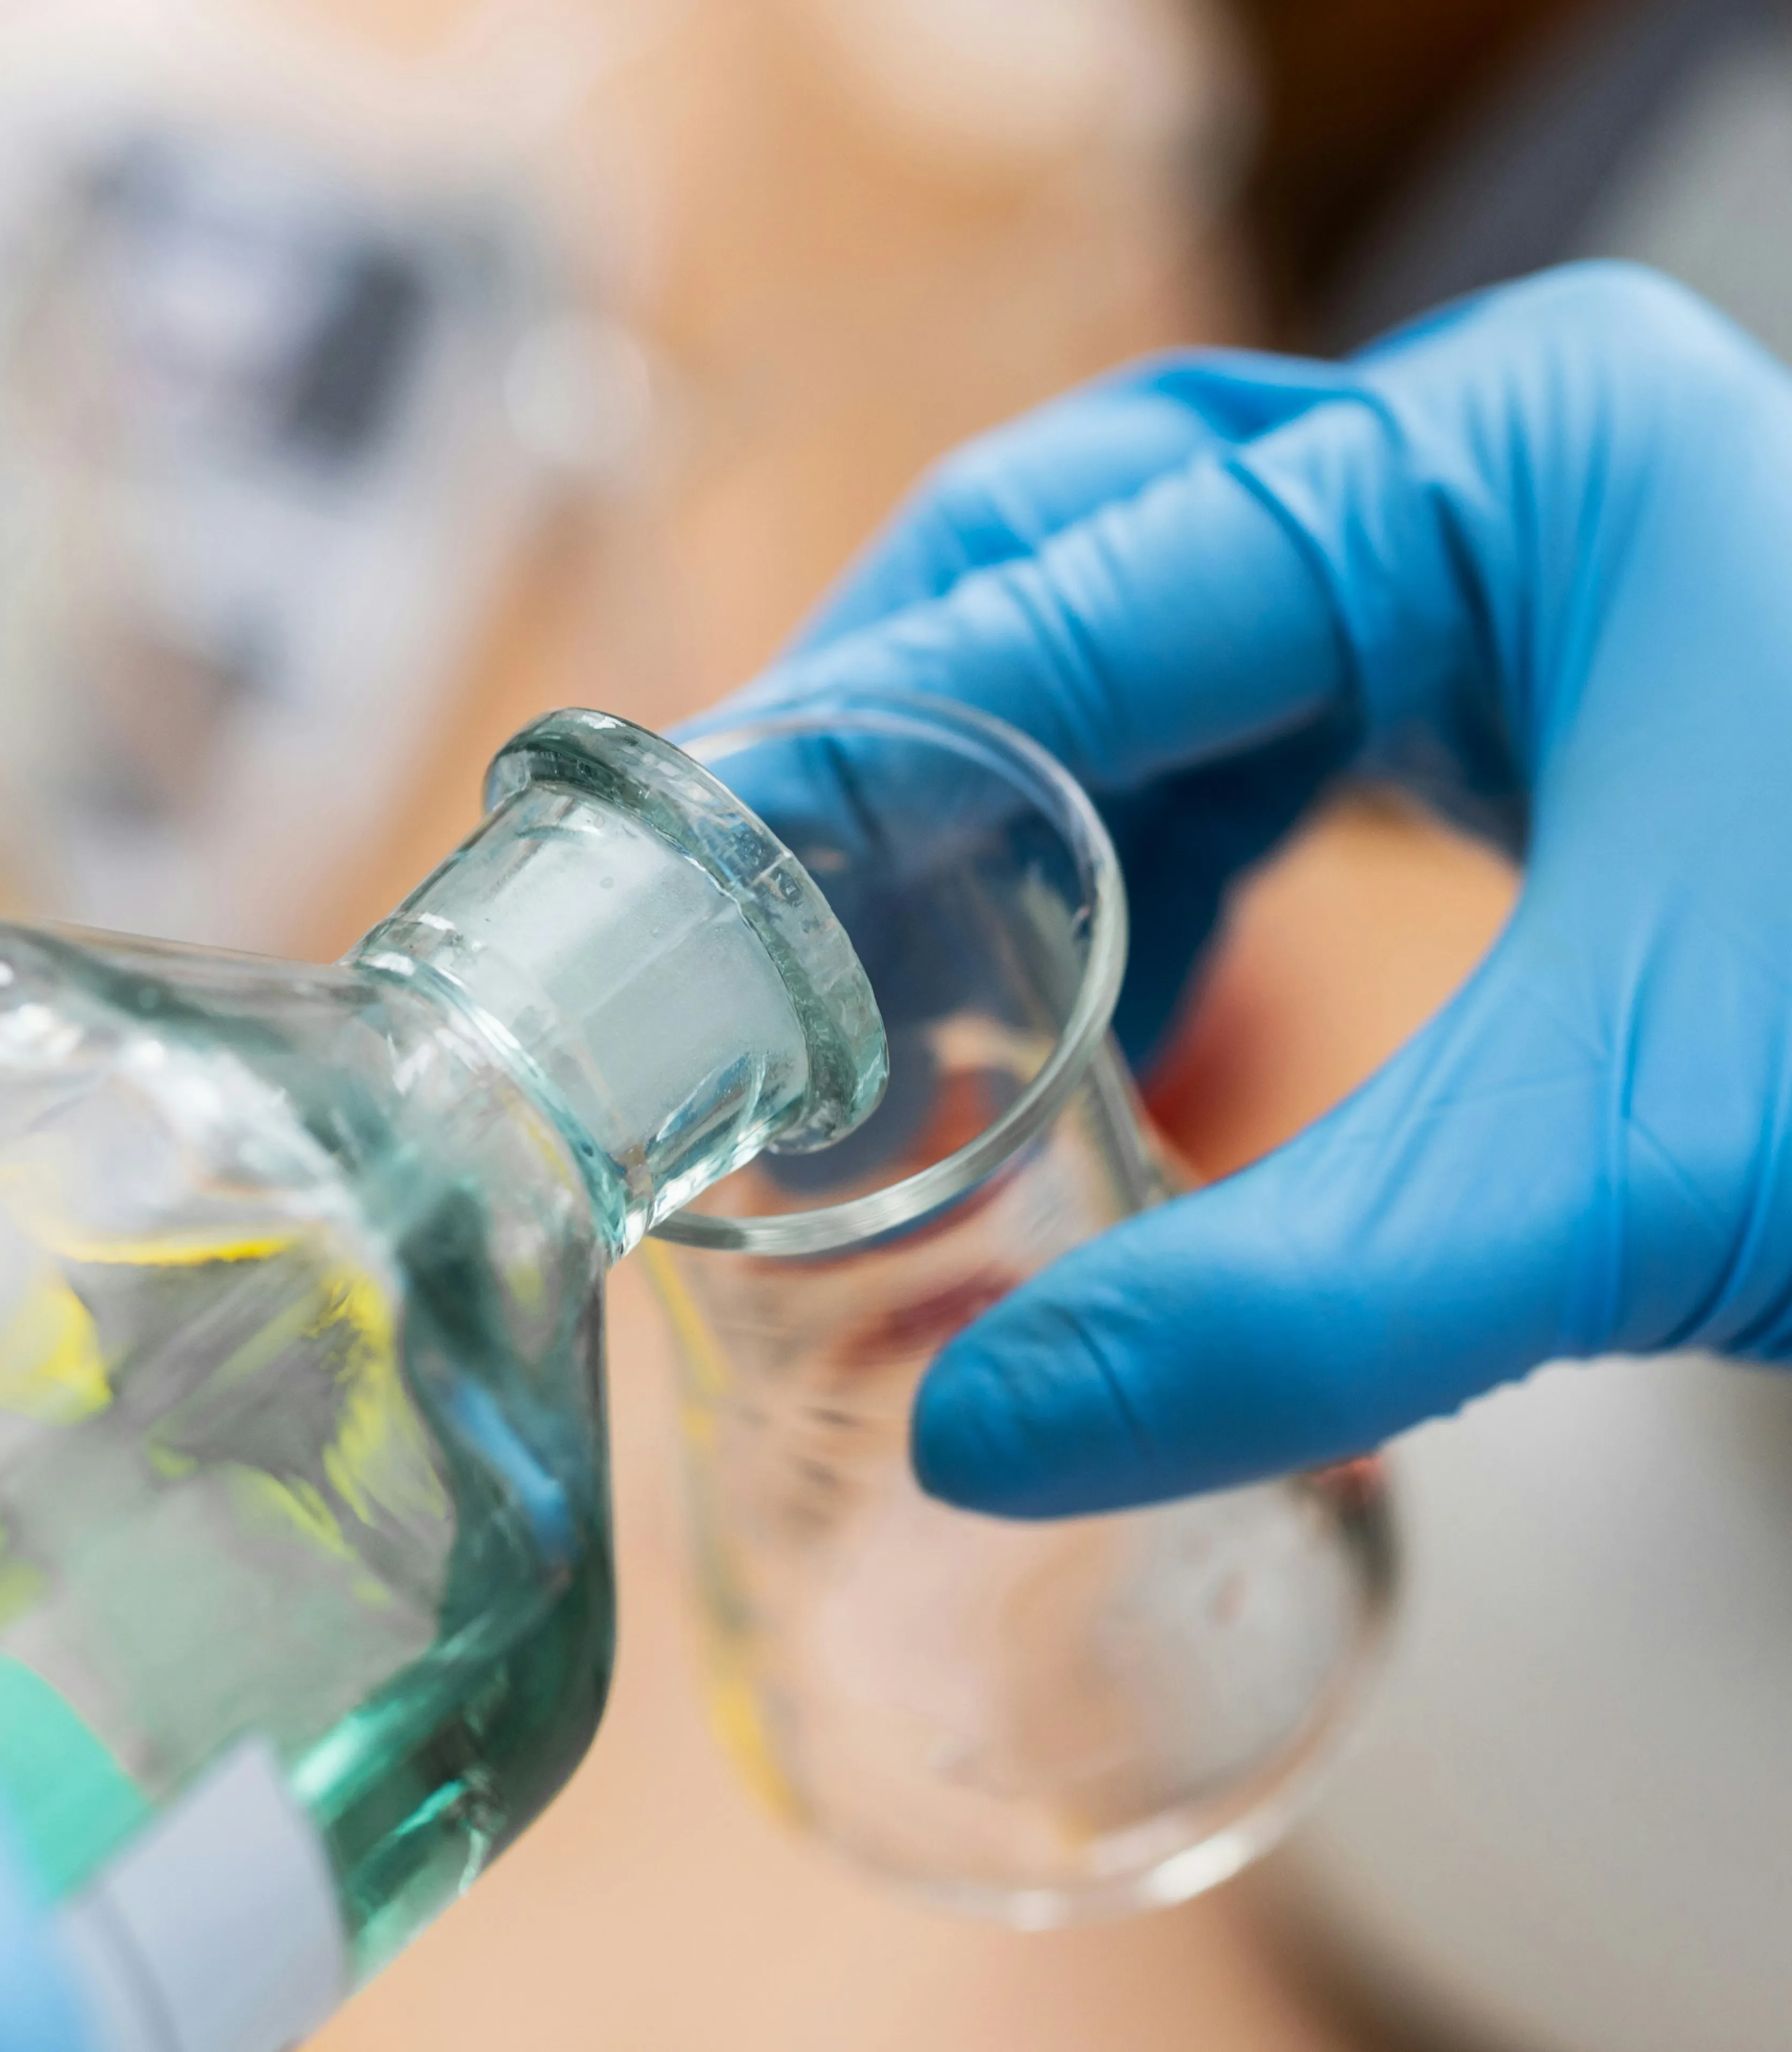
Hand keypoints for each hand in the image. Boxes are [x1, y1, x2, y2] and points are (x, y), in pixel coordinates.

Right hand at [740, 262, 1791, 1515]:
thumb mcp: (1626, 1171)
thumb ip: (1301, 1307)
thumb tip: (983, 1433)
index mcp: (1510, 469)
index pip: (1088, 578)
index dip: (867, 725)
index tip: (697, 841)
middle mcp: (1487, 481)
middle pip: (1085, 563)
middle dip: (912, 739)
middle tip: (764, 899)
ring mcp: (1499, 575)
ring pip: (1150, 657)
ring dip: (1007, 814)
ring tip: (884, 966)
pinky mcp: (1507, 689)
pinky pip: (1245, 739)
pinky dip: (1133, 862)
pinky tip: (1076, 996)